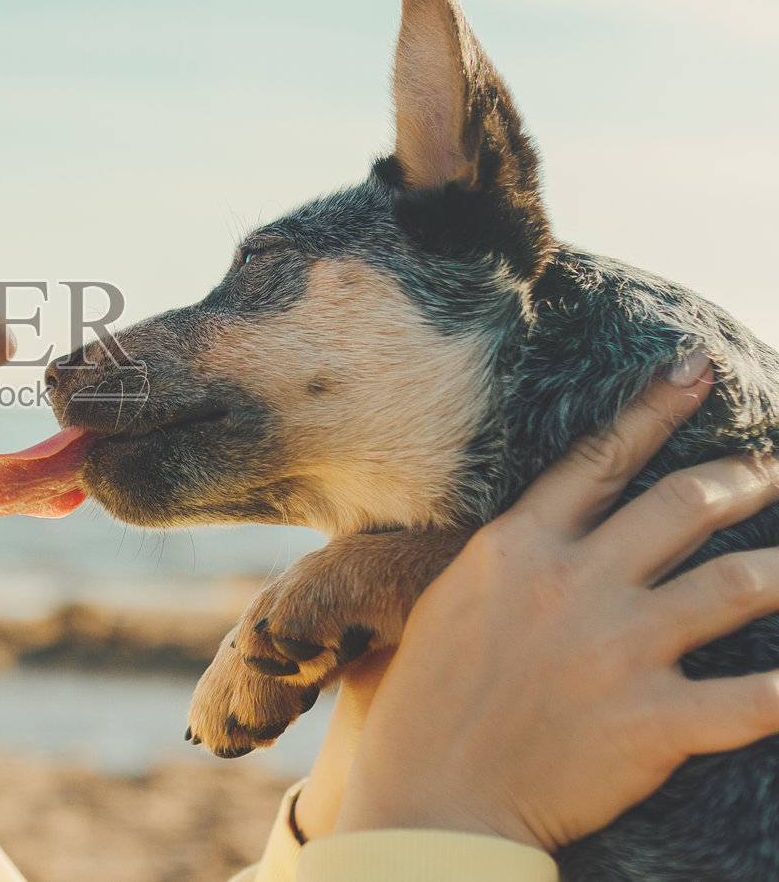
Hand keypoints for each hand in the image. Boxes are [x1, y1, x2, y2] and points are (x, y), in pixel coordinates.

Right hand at [306, 351, 778, 850]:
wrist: (429, 800)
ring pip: (736, 585)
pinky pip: (757, 698)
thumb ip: (505, 561)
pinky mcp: (654, 722)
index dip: (655, 409)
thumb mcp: (447, 603)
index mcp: (517, 549)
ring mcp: (617, 650)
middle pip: (683, 506)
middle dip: (745, 478)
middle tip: (773, 469)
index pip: (600, 459)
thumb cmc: (426, 705)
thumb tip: (543, 532)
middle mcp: (573, 584)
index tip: (695, 371)